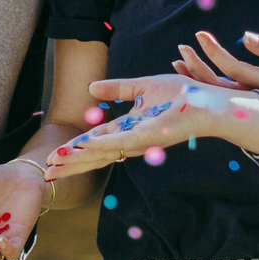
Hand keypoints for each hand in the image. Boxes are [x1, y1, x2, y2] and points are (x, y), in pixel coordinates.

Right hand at [41, 74, 258, 184]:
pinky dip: (101, 144)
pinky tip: (84, 147)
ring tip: (56, 163)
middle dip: (70, 164)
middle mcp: (132, 140)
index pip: (95, 144)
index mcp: (129, 129)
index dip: (73, 152)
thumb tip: (91, 89)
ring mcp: (141, 140)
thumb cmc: (184, 94)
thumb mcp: (143, 86)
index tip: (51, 159)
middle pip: (95, 155)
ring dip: (79, 157)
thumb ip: (117, 89)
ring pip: (104, 152)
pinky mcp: (151, 136)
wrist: (213, 101)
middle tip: (46, 173)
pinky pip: (122, 141)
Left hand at [172, 30, 258, 103]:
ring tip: (178, 60)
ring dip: (195, 77)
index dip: (214, 51)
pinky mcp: (244, 107)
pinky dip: (203, 84)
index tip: (200, 34)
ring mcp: (246, 106)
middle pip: (216, 86)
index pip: (232, 68)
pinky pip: (218, 96)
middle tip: (181, 47)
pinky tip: (191, 71)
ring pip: (215, 94)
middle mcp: (251, 99)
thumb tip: (245, 36)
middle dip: (196, 66)